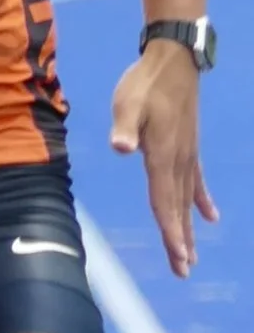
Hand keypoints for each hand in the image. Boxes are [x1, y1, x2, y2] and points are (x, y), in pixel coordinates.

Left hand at [111, 44, 219, 278]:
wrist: (173, 60)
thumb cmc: (145, 82)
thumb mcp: (128, 102)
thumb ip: (125, 126)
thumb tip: (121, 146)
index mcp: (162, 154)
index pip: (164, 199)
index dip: (170, 229)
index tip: (178, 255)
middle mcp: (179, 160)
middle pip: (177, 208)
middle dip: (180, 241)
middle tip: (183, 271)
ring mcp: (187, 155)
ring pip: (186, 200)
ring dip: (188, 229)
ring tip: (190, 257)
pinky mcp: (188, 147)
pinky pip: (196, 181)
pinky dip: (201, 201)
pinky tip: (210, 218)